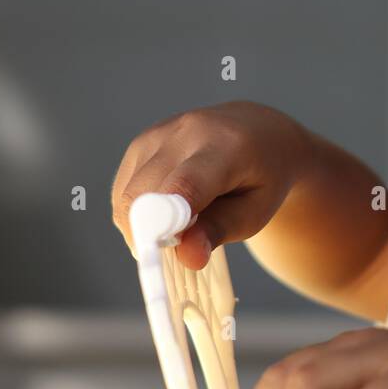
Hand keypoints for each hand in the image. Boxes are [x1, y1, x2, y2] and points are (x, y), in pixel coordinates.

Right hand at [111, 100, 309, 268]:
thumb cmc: (263, 177)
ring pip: (128, 195)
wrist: (260, 133)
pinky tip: (169, 210)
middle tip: (179, 250)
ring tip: (184, 225)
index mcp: (226, 146)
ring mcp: (158, 133)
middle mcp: (187, 131)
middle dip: (151, 235)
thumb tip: (186, 257)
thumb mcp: (257, 211)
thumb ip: (221, 230)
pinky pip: (124, 190)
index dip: (165, 221)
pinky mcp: (141, 142)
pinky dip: (139, 212)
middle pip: (145, 194)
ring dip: (144, 225)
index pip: (186, 185)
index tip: (158, 253)